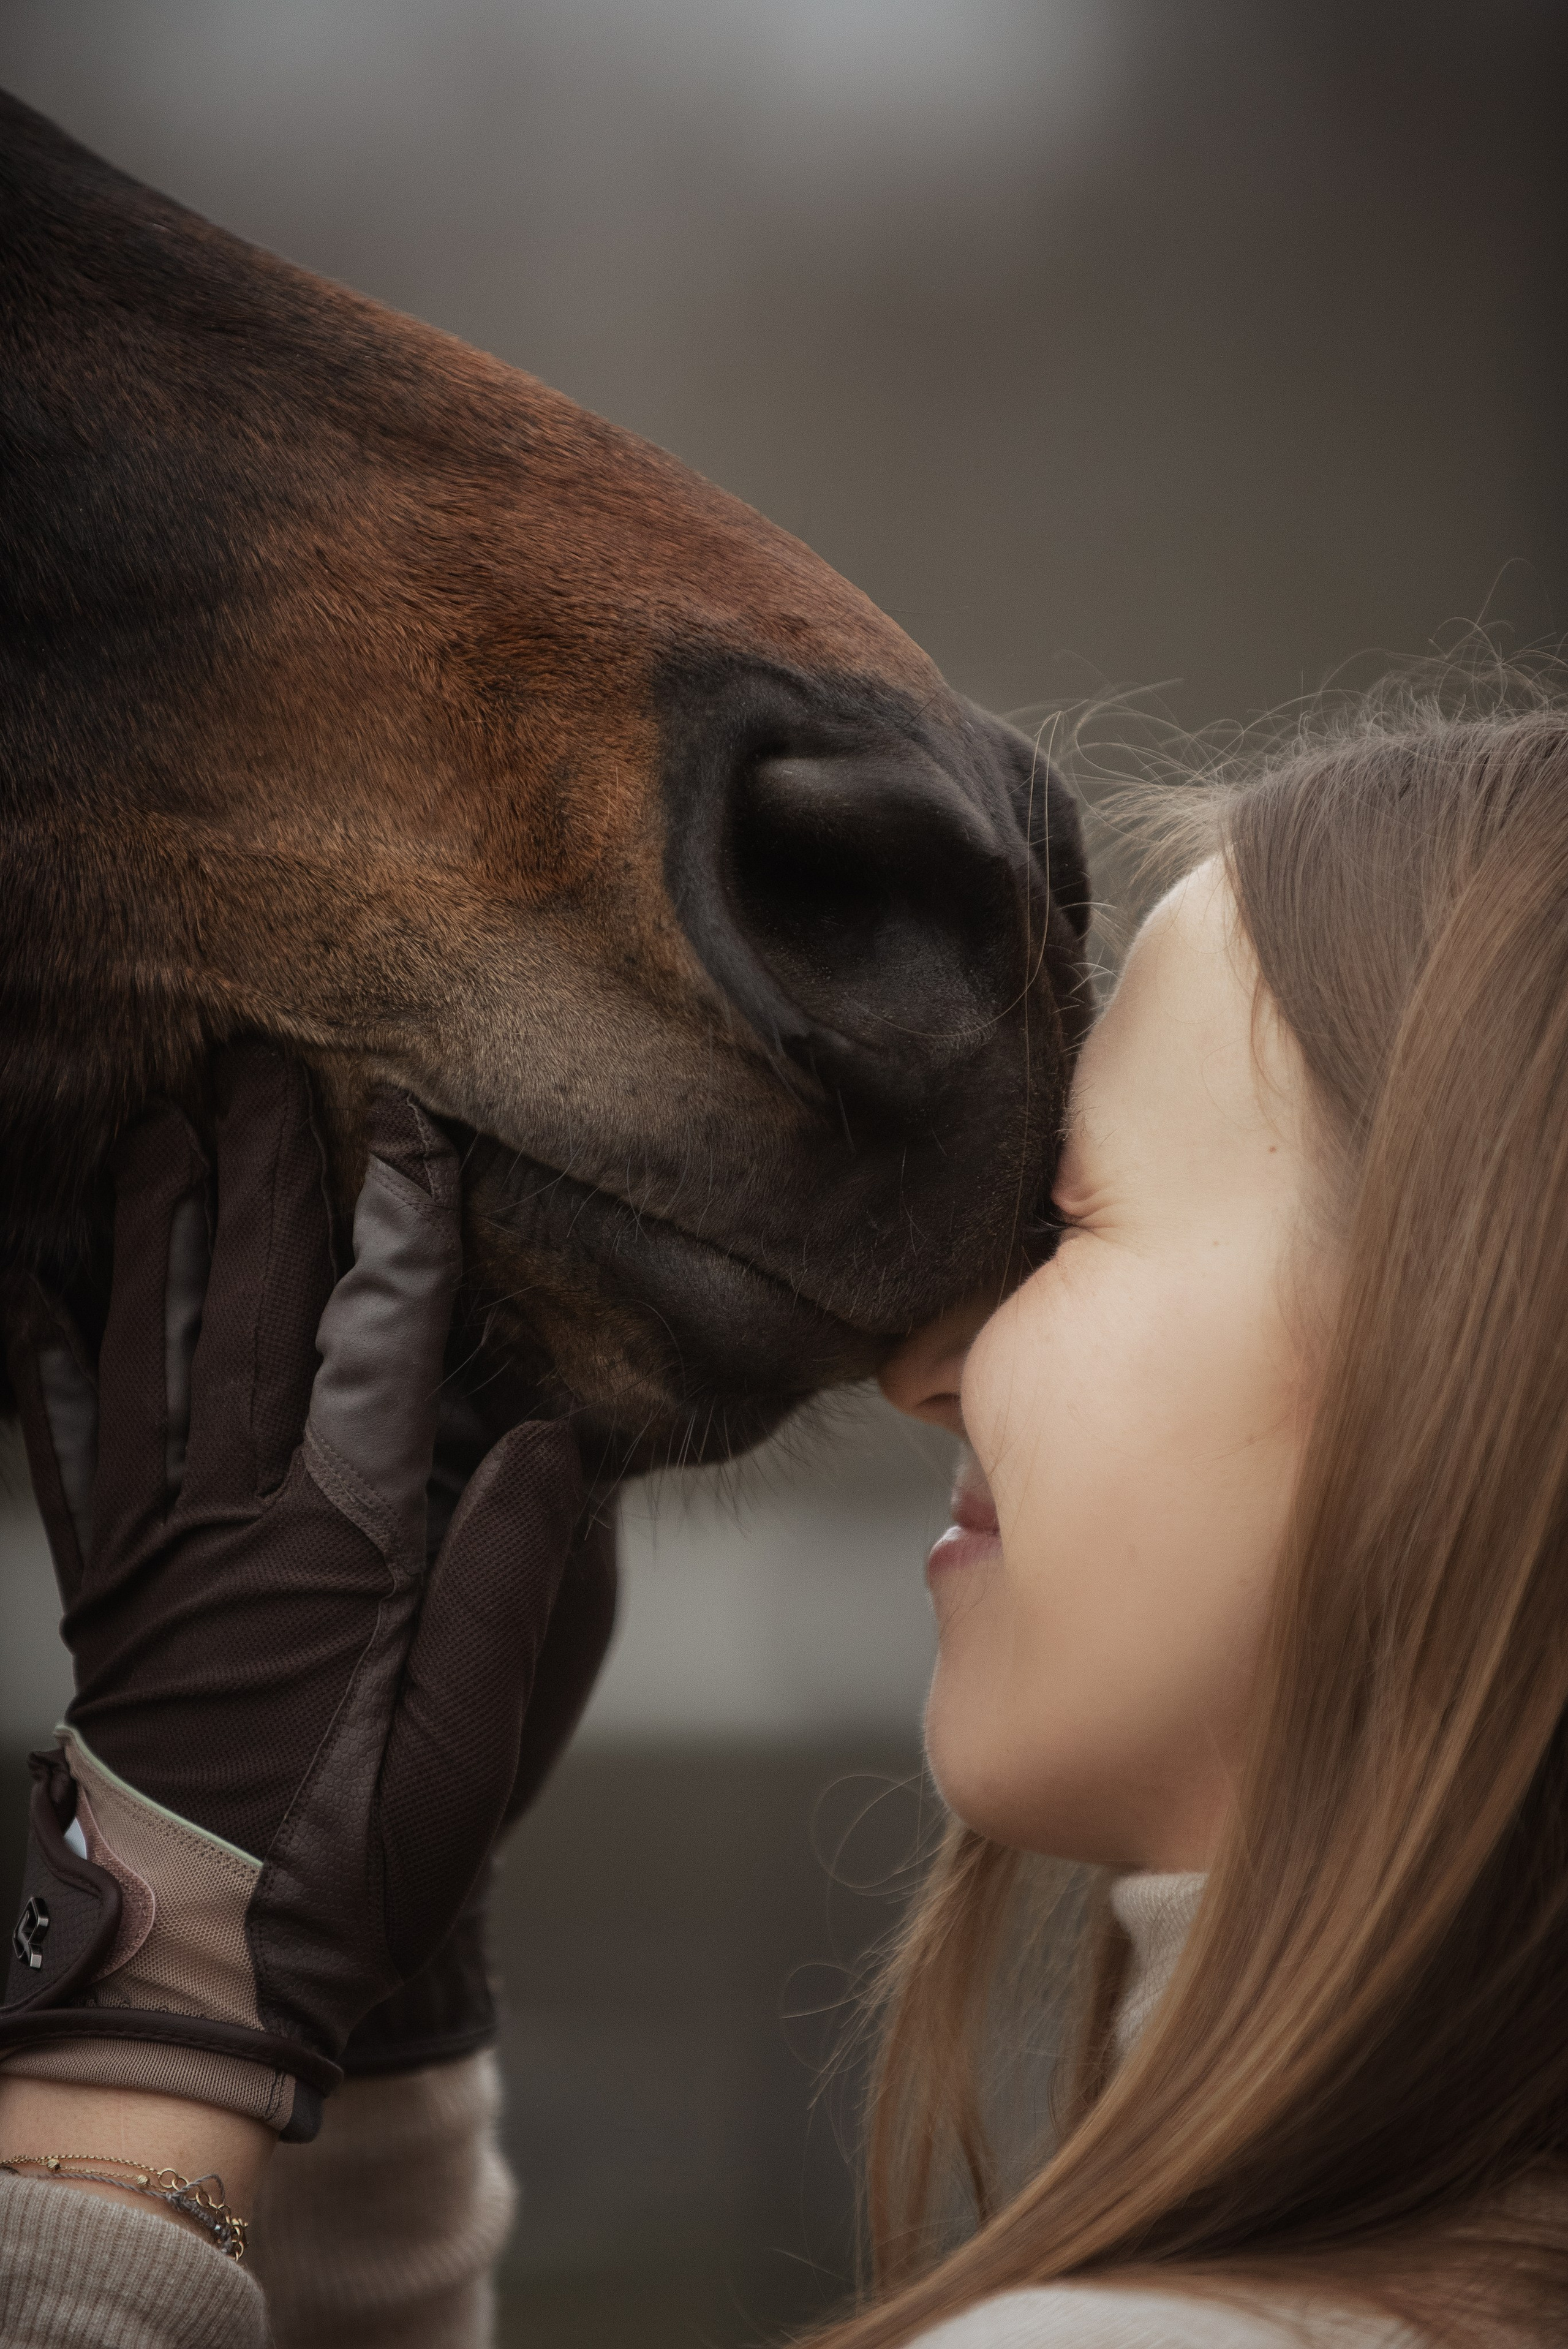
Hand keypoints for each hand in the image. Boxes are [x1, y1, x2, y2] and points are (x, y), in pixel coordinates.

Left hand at [1, 1048, 607, 2139]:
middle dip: (259, 1180)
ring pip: (146, 1348)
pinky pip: (61, 1442)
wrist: (203, 1963)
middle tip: (258, 1068)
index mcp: (344, 1546)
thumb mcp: (472, 1741)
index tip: (405, 1128)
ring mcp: (153, 1545)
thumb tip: (539, 1434)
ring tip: (157, 1126)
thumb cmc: (362, 1857)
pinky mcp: (102, 1584)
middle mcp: (236, 1520)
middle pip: (248, 1310)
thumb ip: (505, 1579)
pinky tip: (33, 1279)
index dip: (395, 1226)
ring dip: (150, 1228)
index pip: (376, 1343)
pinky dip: (44, 1351)